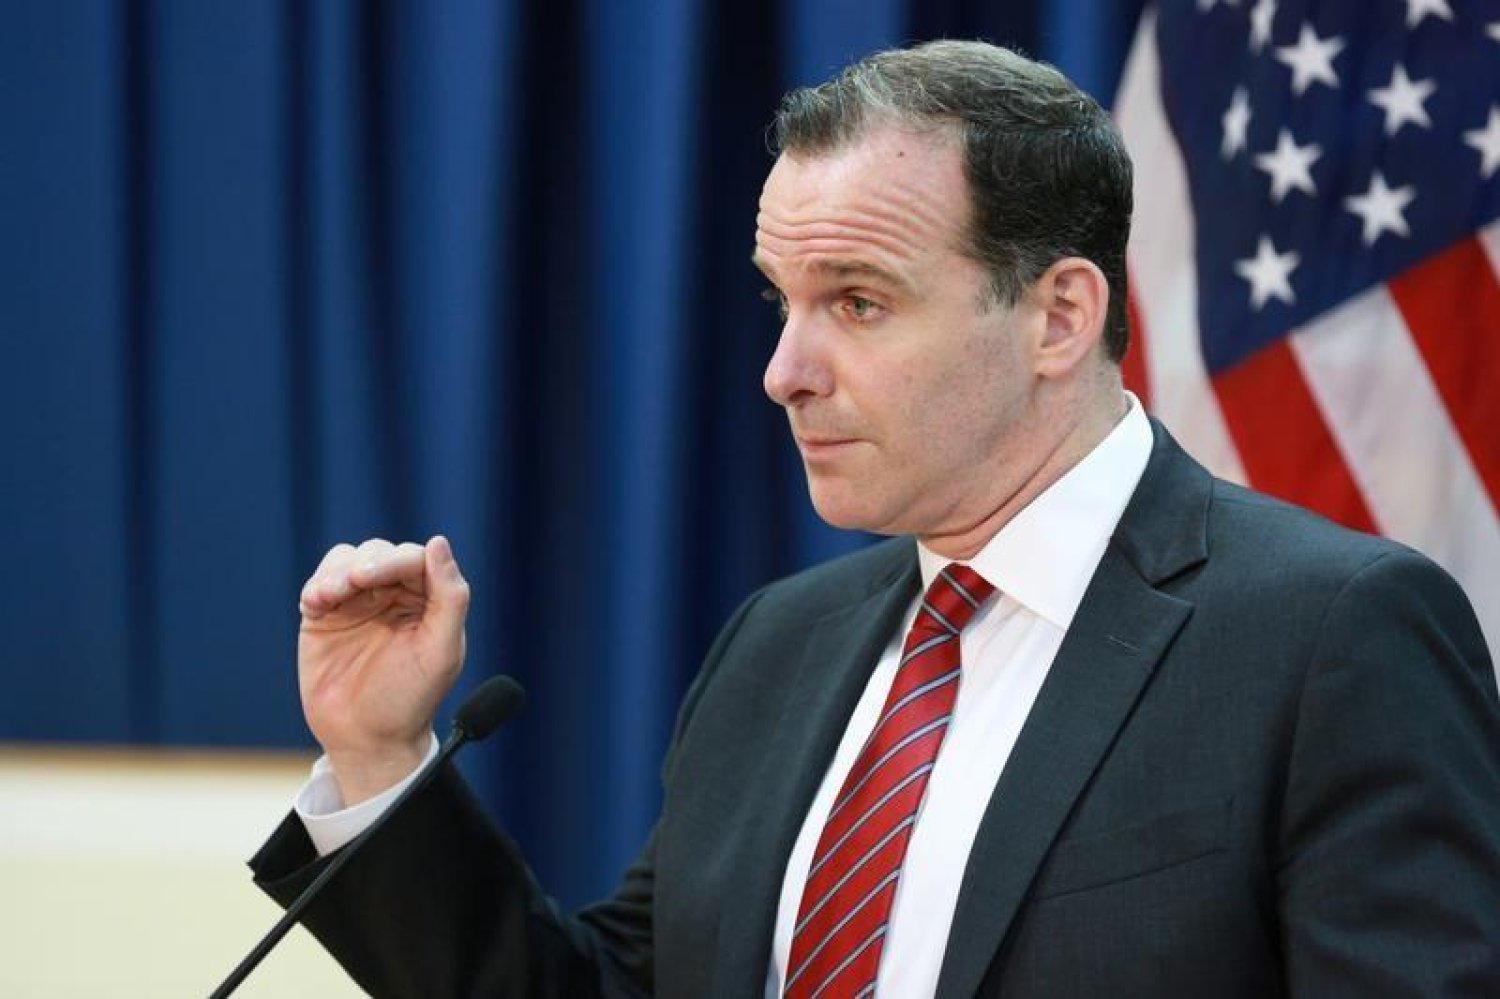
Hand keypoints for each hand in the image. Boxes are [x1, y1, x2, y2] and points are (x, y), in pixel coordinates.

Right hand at [297, 535, 469, 804]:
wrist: (367, 738)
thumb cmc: (412, 698)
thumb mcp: (441, 651)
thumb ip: (450, 597)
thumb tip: (438, 542)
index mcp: (429, 599)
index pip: (416, 559)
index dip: (395, 561)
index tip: (372, 576)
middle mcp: (395, 594)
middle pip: (379, 554)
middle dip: (364, 564)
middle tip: (352, 584)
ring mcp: (359, 602)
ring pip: (346, 561)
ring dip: (336, 573)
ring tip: (326, 598)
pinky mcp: (326, 614)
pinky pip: (319, 584)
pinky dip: (316, 586)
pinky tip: (315, 604)